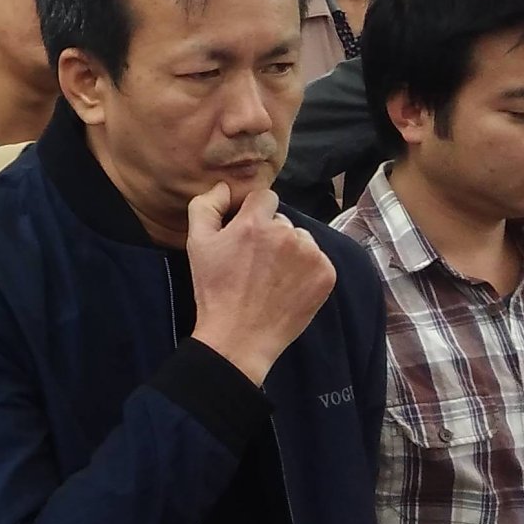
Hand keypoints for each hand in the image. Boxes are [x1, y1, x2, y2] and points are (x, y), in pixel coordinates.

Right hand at [187, 183, 335, 385]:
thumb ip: (206, 205)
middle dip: (271, 235)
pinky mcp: (327, 275)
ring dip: (290, 251)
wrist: (240, 337)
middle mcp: (287, 234)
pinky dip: (306, 269)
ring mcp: (311, 255)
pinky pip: (318, 259)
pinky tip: (288, 286)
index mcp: (255, 223)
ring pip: (301, 239)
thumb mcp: (196, 244)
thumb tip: (224, 186)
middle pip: (282, 221)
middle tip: (255, 262)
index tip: (247, 233)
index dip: (254, 213)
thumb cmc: (214, 290)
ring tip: (272, 276)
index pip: (265, 197)